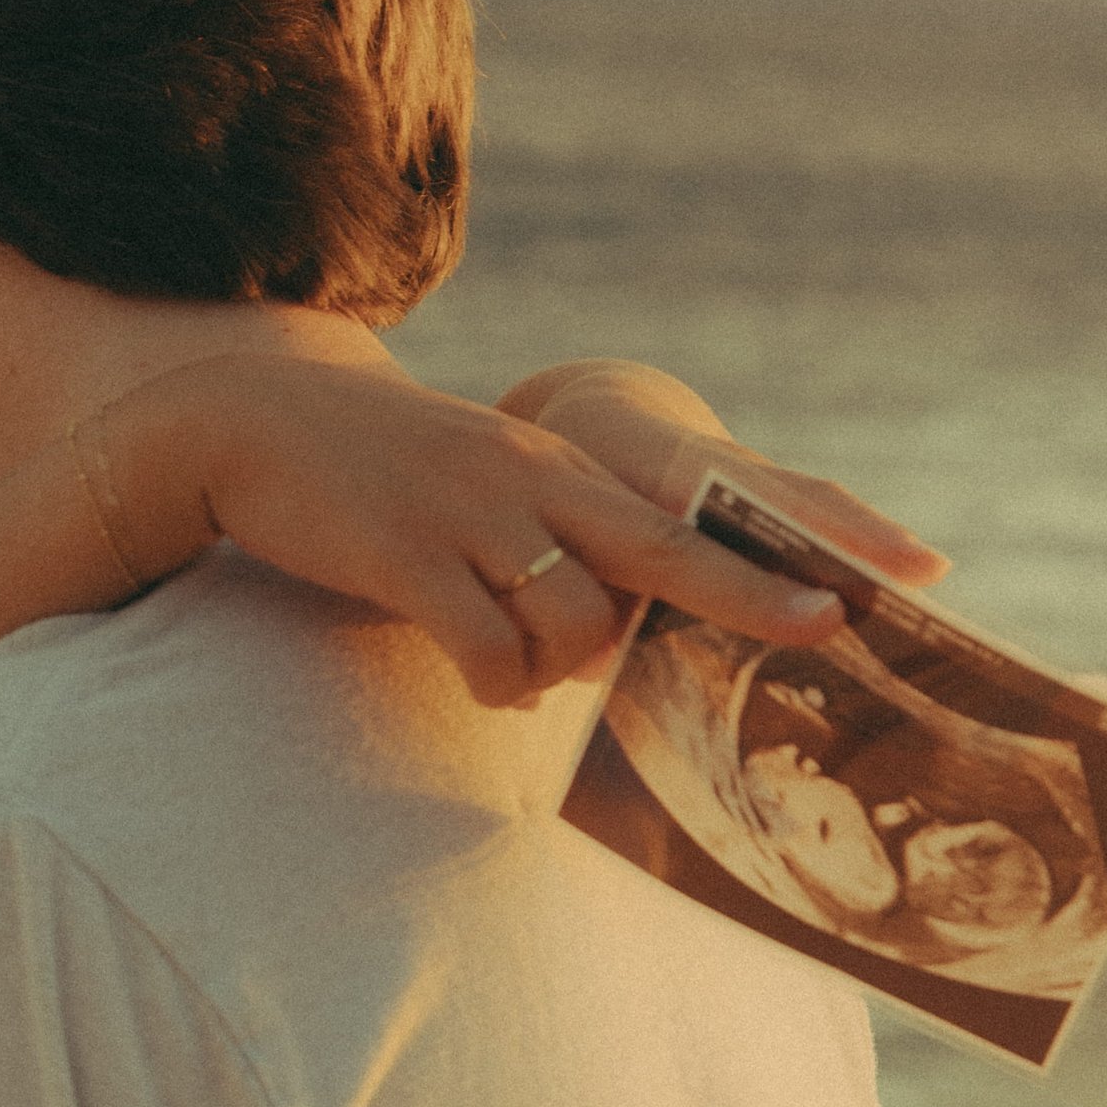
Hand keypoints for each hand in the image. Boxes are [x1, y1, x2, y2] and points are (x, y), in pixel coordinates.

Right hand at [114, 336, 935, 712]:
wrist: (258, 425)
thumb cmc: (382, 477)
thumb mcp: (484, 485)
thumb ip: (553, 542)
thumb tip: (606, 638)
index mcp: (556, 469)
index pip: (683, 519)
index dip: (768, 561)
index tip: (848, 597)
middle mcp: (531, 484)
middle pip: (666, 554)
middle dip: (753, 598)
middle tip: (825, 628)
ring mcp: (472, 517)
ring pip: (571, 625)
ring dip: (558, 671)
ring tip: (514, 671)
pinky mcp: (407, 557)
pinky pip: (486, 649)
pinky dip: (496, 681)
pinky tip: (478, 677)